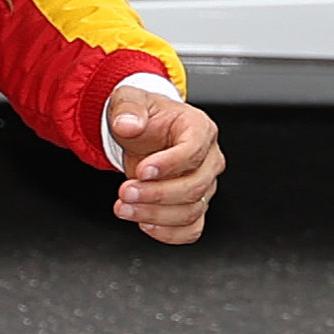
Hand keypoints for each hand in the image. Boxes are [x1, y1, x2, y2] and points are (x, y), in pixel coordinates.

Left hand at [104, 82, 222, 245]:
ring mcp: (204, 185)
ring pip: (191, 211)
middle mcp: (209, 159)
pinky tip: (144, 223)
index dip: (169, 164)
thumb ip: (129, 109)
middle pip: (195, 186)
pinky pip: (191, 229)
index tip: (142, 171)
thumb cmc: (144, 116)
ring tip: (124, 208)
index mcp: (199, 128)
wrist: (144, 131)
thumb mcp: (130, 100)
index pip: (194, 151)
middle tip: (125, 192)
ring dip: (155, 215)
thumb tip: (129, 124)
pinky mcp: (195, 205)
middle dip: (156, 194)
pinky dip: (169, 233)